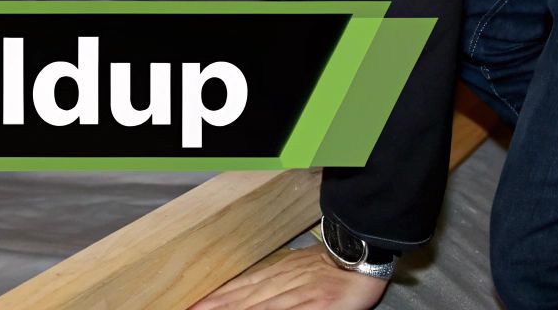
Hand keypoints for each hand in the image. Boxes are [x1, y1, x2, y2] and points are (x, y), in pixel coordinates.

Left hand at [189, 246, 387, 309]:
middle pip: (244, 298)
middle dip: (217, 307)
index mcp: (279, 273)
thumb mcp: (299, 267)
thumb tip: (253, 291)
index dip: (217, 298)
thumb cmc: (332, 263)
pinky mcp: (319, 304)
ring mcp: (301, 293)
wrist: (362, 252)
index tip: (195, 305)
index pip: (241, 287)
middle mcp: (285, 282)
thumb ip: (278, 280)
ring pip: (262, 306)